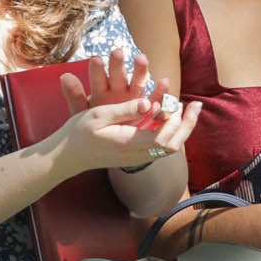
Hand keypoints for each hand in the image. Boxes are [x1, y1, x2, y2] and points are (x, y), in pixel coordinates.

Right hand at [52, 48, 201, 173]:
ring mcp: (136, 158)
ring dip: (179, 130)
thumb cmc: (79, 134)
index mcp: (130, 143)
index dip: (181, 122)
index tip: (187, 103)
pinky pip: (158, 147)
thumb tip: (147, 102)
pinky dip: (168, 133)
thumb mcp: (99, 115)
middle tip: (193, 105)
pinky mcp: (133, 157)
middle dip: (187, 125)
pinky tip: (168, 118)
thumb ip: (124, 109)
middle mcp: (137, 155)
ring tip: (186, 109)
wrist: (67, 157)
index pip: (167, 138)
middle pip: (173, 145)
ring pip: (167, 148)